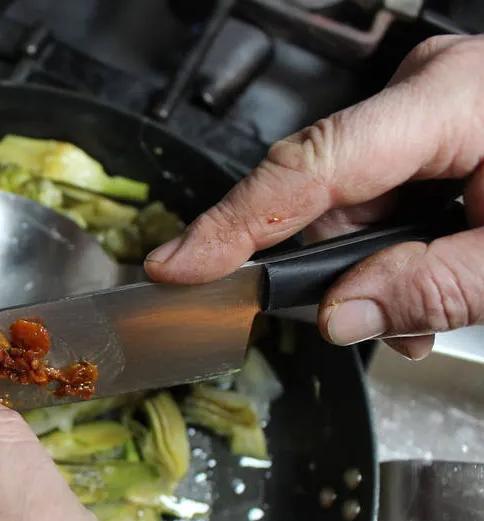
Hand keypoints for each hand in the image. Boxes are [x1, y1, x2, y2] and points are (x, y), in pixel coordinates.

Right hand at [145, 35, 483, 360]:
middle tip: (351, 322)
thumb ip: (430, 288)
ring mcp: (434, 101)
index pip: (309, 169)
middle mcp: (429, 89)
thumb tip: (339, 315)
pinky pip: (387, 186)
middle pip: (327, 189)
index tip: (179, 265)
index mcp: (449, 103)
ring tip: (418, 311)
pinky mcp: (442, 119)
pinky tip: (428, 275)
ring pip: (356, 197)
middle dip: (328, 264)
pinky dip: (396, 239)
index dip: (234, 223)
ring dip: (371, 260)